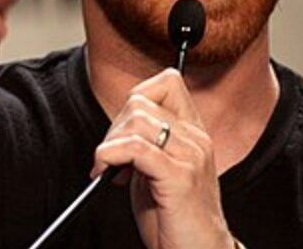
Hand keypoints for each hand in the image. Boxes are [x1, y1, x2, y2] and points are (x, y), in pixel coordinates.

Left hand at [90, 69, 235, 248]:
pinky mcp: (179, 176)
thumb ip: (145, 146)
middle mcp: (195, 139)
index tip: (122, 130)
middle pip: (140, 101)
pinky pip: (135, 148)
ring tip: (108, 169)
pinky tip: (106, 174)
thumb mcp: (157, 173)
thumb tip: (115, 130)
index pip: (166, 82)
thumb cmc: (176, 220)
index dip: (135, 98)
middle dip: (113, 127)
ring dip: (110, 143)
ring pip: (136, 120)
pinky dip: (110, 155)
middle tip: (109, 158)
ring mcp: (190, 155)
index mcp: (193, 133)